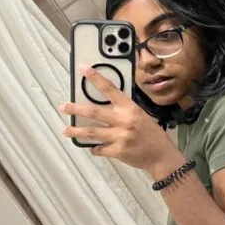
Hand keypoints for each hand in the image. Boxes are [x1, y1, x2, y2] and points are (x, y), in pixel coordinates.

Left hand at [62, 65, 180, 173]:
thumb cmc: (151, 134)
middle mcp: (124, 120)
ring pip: (92, 132)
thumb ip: (124, 111)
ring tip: (65, 130)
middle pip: (94, 112)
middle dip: (76, 108)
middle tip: (64, 107)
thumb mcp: (140, 116)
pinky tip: (92, 148)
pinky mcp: (118, 151)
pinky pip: (99, 149)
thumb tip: (105, 106)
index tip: (84, 69)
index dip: (96, 78)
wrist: (161, 155)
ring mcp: (120, 136)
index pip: (110, 89)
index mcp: (130, 108)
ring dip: (76, 131)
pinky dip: (94, 148)